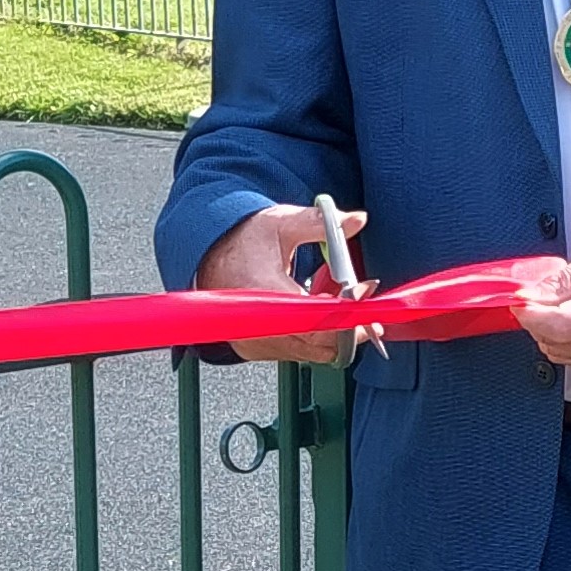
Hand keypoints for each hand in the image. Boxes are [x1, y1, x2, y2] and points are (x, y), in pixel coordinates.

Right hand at [197, 201, 368, 364]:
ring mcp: (259, 343)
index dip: (347, 313)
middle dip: (349, 323)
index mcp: (264, 294)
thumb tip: (356, 220)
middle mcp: (260, 327)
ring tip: (336, 293)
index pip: (317, 322)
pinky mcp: (258, 348)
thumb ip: (320, 224)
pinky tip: (316, 303)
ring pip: (313, 350)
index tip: (364, 292)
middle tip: (363, 300)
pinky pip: (299, 349)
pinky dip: (316, 332)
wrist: (206, 257)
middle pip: (321, 344)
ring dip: (334, 327)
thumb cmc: (239, 241)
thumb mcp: (280, 223)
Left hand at [517, 235, 570, 368]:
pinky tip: (570, 318)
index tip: (520, 299)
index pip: (560, 324)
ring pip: (556, 351)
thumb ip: (563, 279)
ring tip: (560, 303)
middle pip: (554, 340)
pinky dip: (561, 338)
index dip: (532, 313)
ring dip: (547, 329)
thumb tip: (532, 294)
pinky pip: (569, 356)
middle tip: (539, 294)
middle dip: (537, 317)